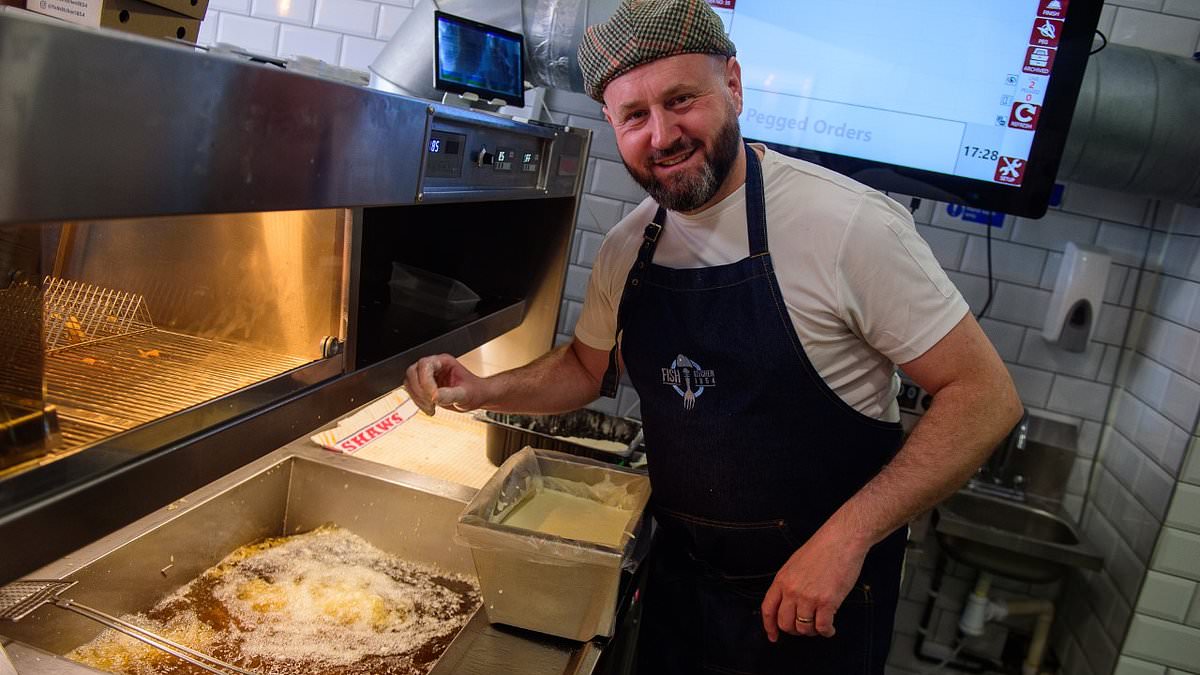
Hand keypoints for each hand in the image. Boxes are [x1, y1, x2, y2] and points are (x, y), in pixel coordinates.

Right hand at [404, 354, 486, 414]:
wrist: (476, 397)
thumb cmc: (474, 391)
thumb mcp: (466, 394)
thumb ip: (450, 394)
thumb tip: (435, 396)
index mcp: (444, 362)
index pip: (425, 365)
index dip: (426, 382)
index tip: (434, 397)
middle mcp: (434, 366)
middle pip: (412, 372)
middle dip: (419, 390)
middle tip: (431, 402)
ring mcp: (427, 376)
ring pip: (409, 382)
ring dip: (417, 397)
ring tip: (431, 407)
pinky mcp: (424, 386)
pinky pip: (412, 392)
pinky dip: (418, 402)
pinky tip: (430, 408)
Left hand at [760, 525, 868, 640]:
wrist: (841, 540)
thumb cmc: (821, 549)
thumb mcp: (795, 564)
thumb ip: (789, 583)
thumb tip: (789, 603)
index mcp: (782, 580)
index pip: (768, 609)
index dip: (769, 626)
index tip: (773, 637)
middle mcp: (792, 591)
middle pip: (785, 623)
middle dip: (794, 631)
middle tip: (804, 628)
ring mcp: (808, 597)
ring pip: (803, 628)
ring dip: (812, 632)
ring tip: (820, 626)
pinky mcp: (827, 602)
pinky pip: (822, 627)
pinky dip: (826, 632)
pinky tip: (830, 629)